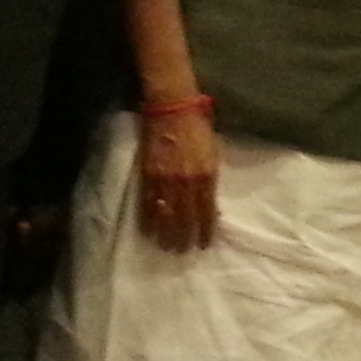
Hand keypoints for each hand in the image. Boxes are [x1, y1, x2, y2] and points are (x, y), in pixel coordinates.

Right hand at [134, 104, 220, 253]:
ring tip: (166, 247)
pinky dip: (147, 220)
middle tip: (183, 251)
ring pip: (165, 215)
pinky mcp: (148, 175)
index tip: (204, 245)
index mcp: (206, 175)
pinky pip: (147, 203)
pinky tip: (148, 232)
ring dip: (166, 234)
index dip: (205, 230)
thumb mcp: (213, 153)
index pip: (206, 211)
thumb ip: (211, 178)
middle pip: (185, 218)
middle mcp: (186, 182)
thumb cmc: (198, 128)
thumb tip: (211, 203)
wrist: (172, 108)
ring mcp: (165, 180)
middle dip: (184, 237)